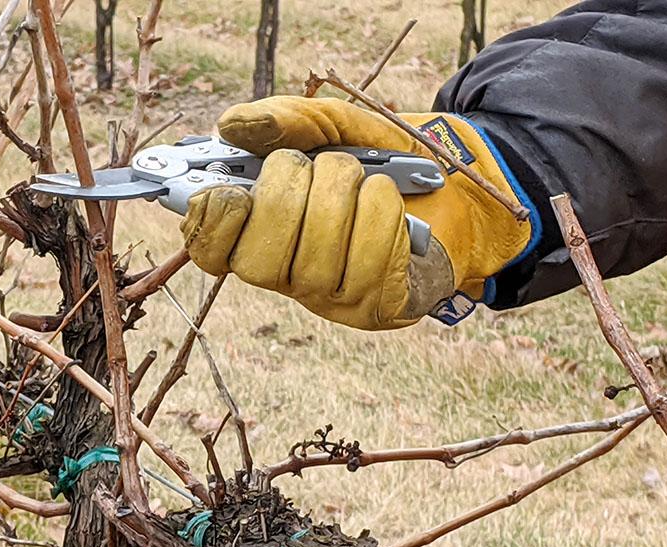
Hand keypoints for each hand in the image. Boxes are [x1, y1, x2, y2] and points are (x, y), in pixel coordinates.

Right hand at [180, 97, 532, 329]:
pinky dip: (382, 207)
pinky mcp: (374, 305)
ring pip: (317, 249)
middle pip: (259, 257)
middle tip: (318, 167)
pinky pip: (367, 251)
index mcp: (259, 234)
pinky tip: (392, 204)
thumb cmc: (381, 160)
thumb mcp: (332, 126)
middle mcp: (286, 275)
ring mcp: (329, 298)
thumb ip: (284, 120)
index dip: (215, 220)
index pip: (209, 252)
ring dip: (345, 190)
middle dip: (291, 190)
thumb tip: (232, 126)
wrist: (456, 184)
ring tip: (362, 180)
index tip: (236, 188)